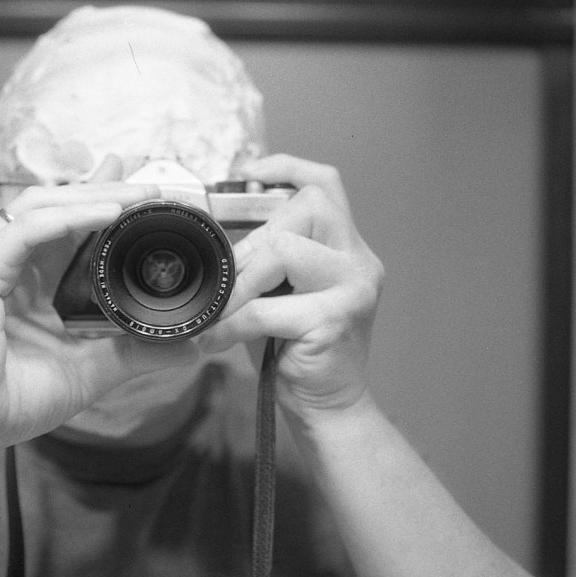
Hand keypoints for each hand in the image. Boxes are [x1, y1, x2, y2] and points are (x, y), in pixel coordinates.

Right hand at [0, 159, 198, 452]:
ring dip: (92, 195)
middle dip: (104, 188)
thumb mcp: (93, 370)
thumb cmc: (14, 401)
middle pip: (56, 204)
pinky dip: (67, 218)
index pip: (67, 222)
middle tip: (150, 184)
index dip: (100, 197)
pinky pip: (25, 231)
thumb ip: (138, 352)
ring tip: (137, 195)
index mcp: (30, 279)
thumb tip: (193, 345)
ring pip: (42, 206)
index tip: (143, 189)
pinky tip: (105, 214)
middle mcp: (7, 263)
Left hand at [197, 154, 383, 420]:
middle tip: (229, 280)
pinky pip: (266, 308)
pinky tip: (216, 340)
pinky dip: (232, 324)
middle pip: (306, 207)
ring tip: (224, 310)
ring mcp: (354, 288)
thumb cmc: (298, 351)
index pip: (325, 184)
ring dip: (242, 281)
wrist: (331, 409)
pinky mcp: (336, 319)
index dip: (286, 167)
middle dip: (254, 240)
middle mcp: (359, 261)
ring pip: (285, 249)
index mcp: (347, 248)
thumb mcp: (284, 295)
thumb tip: (218, 238)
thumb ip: (268, 261)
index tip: (248, 171)